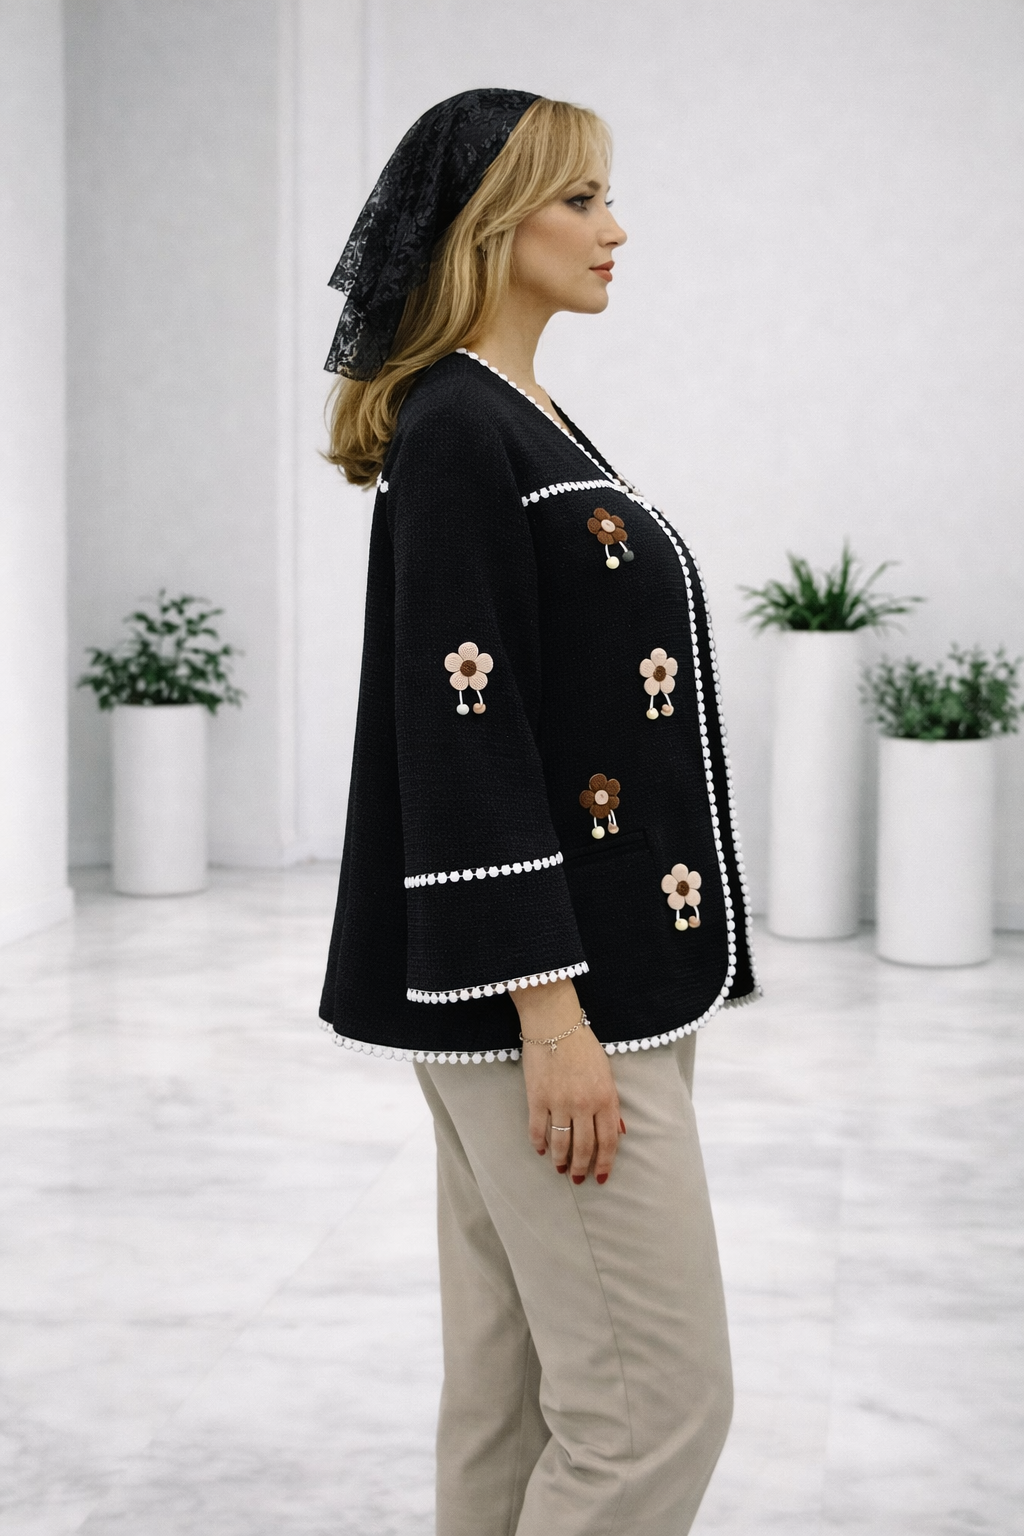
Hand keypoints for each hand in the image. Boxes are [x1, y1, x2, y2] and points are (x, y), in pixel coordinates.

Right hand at [513, 979, 623, 1184]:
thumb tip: (619, 1132)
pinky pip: (538, 1129)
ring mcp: (559, 1103)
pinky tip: (541, 1150)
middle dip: (582, 1167)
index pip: (608, 1141)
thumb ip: (612, 1104)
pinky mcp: (537, 1098)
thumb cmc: (583, 1046)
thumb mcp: (606, 1073)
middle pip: (584, 1147)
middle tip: (578, 1178)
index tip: (600, 1177)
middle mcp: (584, 1104)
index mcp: (605, 1098)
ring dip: (561, 1161)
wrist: (555, 1023)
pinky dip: (539, 1144)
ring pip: (561, 1143)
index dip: (605, 1163)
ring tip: (559, 1169)